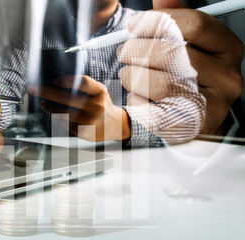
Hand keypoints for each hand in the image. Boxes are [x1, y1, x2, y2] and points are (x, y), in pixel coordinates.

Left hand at [27, 76, 130, 141]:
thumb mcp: (98, 91)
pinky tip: (58, 114)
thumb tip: (54, 83)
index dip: (67, 80)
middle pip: (67, 98)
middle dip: (46, 92)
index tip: (53, 80)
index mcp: (99, 92)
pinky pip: (66, 123)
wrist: (115, 125)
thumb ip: (82, 87)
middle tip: (33, 89)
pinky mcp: (84, 132)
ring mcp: (90, 121)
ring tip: (43, 103)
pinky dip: (60, 117)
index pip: (83, 82)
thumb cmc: (102, 104)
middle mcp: (96, 106)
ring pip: (63, 112)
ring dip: (49, 107)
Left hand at [122, 0, 244, 133]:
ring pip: (162, 83)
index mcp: (228, 48)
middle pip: (174, 54)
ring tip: (127, 74)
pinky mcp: (193, 127)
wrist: (198, 119)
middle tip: (123, 52)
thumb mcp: (189, 44)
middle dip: (138, 49)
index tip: (133, 25)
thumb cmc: (188, 77)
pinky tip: (136, 95)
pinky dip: (138, 101)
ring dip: (133, 76)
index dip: (157, 21)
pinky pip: (155, 111)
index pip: (195, 25)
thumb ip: (176, 19)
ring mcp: (214, 104)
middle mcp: (228, 76)